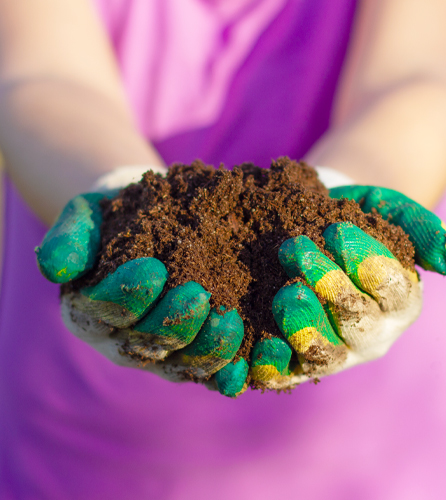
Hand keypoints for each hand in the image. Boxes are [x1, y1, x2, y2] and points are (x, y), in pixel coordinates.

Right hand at [36, 191, 248, 397]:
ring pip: (180, 364)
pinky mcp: (190, 356)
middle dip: (173, 322)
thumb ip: (69, 239)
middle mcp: (121, 340)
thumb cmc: (116, 219)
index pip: (103, 312)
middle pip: (145, 344)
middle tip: (199, 294)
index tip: (153, 267)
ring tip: (229, 321)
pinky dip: (224, 375)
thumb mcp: (86, 217)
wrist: (151, 225)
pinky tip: (243, 368)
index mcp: (88, 312)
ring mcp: (159, 354)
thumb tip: (53, 266)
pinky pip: (207, 374)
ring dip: (205, 349)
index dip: (126, 295)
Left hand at [249, 185, 445, 389]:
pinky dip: (270, 362)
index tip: (337, 228)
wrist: (313, 225)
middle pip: (356, 324)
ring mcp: (332, 350)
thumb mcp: (393, 213)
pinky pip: (283, 370)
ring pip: (322, 352)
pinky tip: (255, 343)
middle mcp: (369, 334)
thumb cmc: (359, 217)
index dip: (367, 263)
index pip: (392, 291)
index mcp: (400, 304)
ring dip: (302, 326)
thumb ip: (425, 234)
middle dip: (329, 286)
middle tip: (297, 248)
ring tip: (284, 292)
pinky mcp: (294, 358)